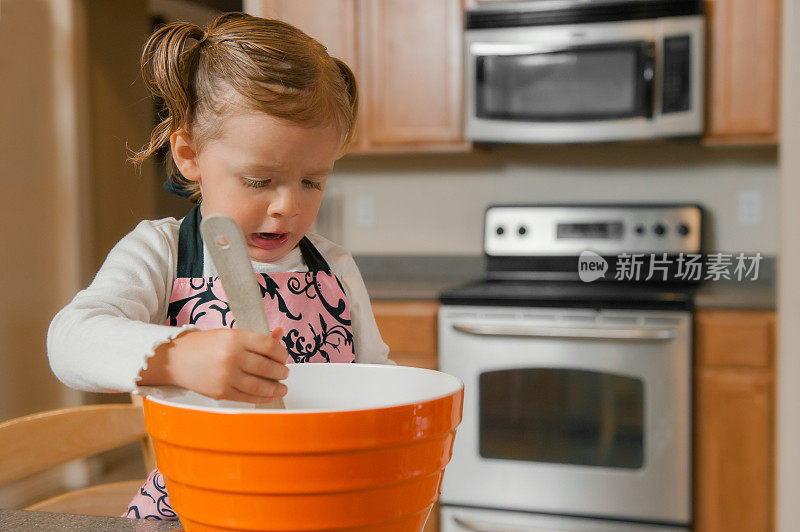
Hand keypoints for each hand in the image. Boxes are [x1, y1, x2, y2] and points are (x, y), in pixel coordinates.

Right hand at [142, 327, 289, 402]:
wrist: (175, 359)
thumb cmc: (204, 345)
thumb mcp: (229, 334)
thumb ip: (255, 337)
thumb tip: (279, 334)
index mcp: (235, 338)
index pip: (269, 346)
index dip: (282, 353)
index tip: (284, 357)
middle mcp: (232, 357)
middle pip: (267, 367)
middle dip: (281, 372)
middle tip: (284, 373)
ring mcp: (226, 376)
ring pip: (260, 385)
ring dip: (275, 387)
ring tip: (282, 387)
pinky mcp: (221, 392)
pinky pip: (247, 397)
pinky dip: (261, 397)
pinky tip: (268, 395)